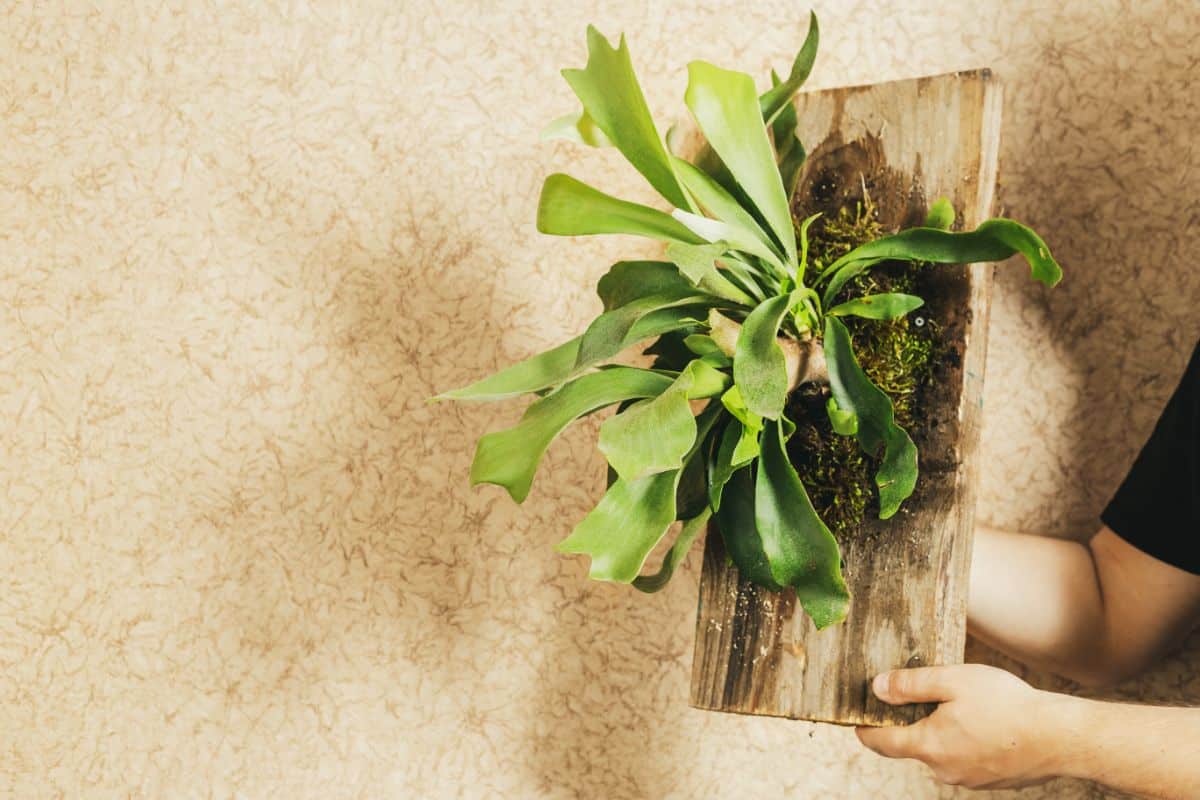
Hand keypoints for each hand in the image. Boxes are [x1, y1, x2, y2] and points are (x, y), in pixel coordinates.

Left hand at [855, 664, 1068, 788]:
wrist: (1060, 737)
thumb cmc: (1006, 705)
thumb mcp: (952, 681)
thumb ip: (910, 684)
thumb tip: (877, 688)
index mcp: (928, 746)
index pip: (881, 742)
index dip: (865, 729)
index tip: (856, 720)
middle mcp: (944, 770)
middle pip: (912, 745)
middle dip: (910, 722)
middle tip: (920, 695)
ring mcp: (968, 779)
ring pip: (941, 752)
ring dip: (941, 731)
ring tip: (961, 705)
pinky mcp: (990, 780)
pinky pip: (965, 759)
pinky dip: (965, 742)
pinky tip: (984, 722)